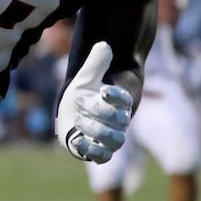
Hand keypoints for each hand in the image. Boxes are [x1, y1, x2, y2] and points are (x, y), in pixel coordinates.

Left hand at [56, 41, 131, 162]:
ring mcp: (111, 137)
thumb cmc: (84, 93)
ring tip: (78, 121)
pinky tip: (76, 141)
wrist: (74, 112)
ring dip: (96, 130)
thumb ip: (96, 63)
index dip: (116, 96)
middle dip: (99, 112)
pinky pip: (103, 156)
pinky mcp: (100, 151)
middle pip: (119, 121)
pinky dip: (91, 151)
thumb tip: (104, 44)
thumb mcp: (87, 77)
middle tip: (79, 102)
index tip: (103, 89)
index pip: (125, 100)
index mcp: (120, 102)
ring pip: (115, 140)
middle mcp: (120, 121)